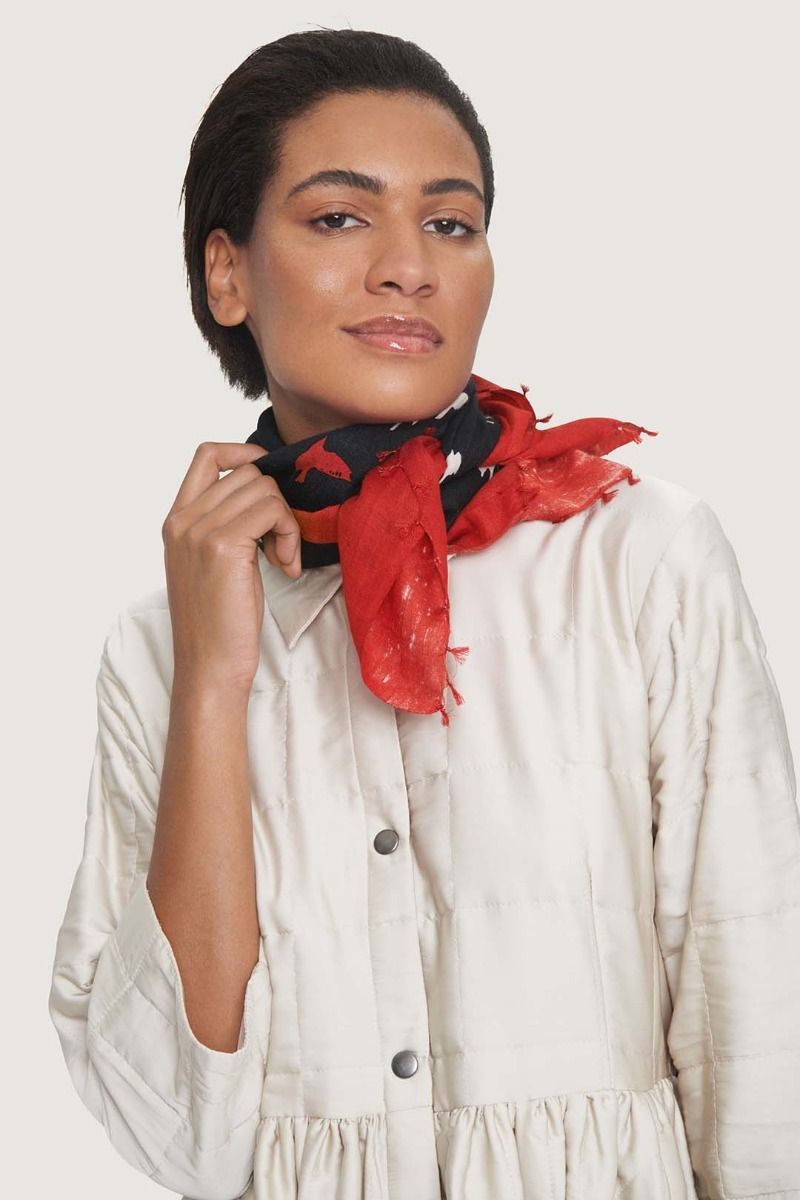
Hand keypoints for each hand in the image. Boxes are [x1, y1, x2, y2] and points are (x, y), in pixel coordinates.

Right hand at [161, 442, 300, 696]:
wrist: (208, 665)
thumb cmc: (217, 622)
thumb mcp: (211, 564)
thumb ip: (224, 525)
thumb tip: (265, 493)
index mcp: (175, 520)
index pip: (208, 454)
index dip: (246, 454)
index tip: (271, 485)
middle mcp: (182, 519)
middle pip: (248, 472)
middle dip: (277, 504)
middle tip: (281, 546)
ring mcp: (199, 530)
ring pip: (264, 488)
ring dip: (286, 522)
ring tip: (282, 560)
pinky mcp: (223, 545)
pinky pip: (272, 510)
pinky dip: (289, 534)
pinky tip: (285, 567)